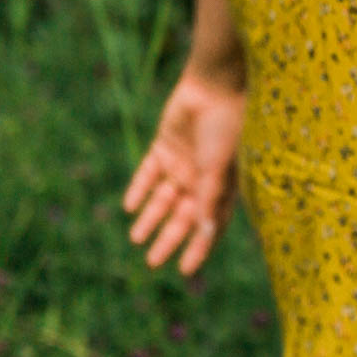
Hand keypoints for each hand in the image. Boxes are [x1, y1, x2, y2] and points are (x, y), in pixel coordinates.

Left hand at [123, 70, 244, 274]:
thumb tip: (207, 233)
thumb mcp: (218, 167)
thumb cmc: (226, 126)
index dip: (199, 248)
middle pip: (183, 216)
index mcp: (222, 186)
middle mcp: (201, 178)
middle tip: (152, 262)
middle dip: (169, 238)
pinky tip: (130, 207)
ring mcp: (182, 162)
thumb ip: (210, 198)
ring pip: (163, 198)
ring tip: (136, 238)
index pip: (210, 225)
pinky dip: (139, 189)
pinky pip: (149, 172)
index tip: (185, 270)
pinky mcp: (164, 145)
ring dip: (151, 217)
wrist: (214, 85)